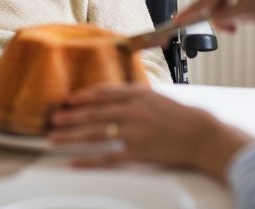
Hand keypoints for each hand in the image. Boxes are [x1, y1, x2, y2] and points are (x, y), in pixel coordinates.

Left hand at [50, 84, 251, 179]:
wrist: (201, 134)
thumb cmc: (179, 115)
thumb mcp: (155, 96)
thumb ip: (133, 95)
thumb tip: (112, 95)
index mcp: (136, 94)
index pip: (103, 93)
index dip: (83, 96)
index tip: (68, 100)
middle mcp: (132, 110)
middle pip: (93, 113)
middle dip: (70, 116)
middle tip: (53, 119)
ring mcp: (134, 132)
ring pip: (95, 133)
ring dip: (72, 136)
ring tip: (56, 138)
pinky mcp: (138, 152)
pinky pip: (109, 157)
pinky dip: (90, 160)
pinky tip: (75, 162)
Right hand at [174, 0, 254, 32]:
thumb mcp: (247, 12)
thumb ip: (225, 17)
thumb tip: (214, 19)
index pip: (201, 0)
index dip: (188, 14)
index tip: (176, 22)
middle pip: (214, 1)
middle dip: (223, 18)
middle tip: (234, 29)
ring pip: (227, 1)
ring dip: (236, 14)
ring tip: (254, 17)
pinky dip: (243, 8)